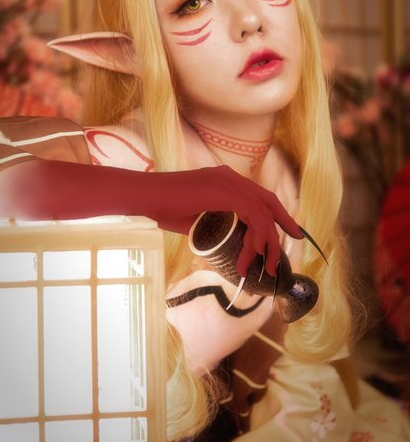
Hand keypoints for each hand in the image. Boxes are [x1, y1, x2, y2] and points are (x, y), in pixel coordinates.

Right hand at [136, 165, 302, 275]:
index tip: (287, 231)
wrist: (143, 197)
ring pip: (262, 211)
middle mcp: (229, 176)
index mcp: (224, 179)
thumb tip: (223, 242)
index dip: (276, 213)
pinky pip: (252, 213)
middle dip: (285, 222)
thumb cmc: (162, 207)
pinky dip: (257, 235)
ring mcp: (226, 181)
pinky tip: (255, 253)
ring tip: (267, 265)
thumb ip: (210, 224)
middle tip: (297, 241)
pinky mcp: (222, 191)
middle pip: (268, 200)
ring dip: (269, 240)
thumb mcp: (193, 218)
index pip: (258, 196)